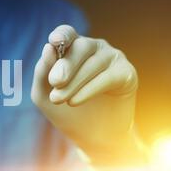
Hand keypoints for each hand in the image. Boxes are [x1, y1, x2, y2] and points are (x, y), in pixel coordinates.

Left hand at [31, 25, 137, 155]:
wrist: (92, 138)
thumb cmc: (66, 112)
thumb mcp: (44, 94)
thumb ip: (42, 72)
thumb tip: (48, 48)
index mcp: (72, 48)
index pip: (67, 33)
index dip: (61, 35)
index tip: (54, 41)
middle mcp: (93, 48)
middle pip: (80, 46)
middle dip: (65, 65)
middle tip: (55, 82)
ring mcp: (112, 58)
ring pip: (93, 63)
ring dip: (73, 82)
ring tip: (59, 100)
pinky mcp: (127, 73)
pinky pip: (108, 77)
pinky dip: (90, 89)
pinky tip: (75, 102)